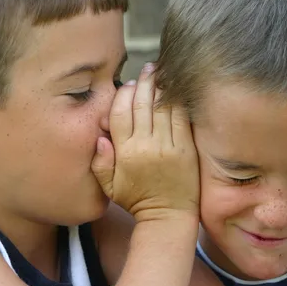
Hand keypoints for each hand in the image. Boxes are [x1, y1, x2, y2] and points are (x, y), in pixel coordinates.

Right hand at [91, 63, 199, 222]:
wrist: (169, 216)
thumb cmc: (137, 200)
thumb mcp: (110, 186)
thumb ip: (100, 162)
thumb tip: (100, 138)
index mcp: (126, 153)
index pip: (120, 114)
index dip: (123, 95)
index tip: (128, 85)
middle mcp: (146, 146)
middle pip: (142, 105)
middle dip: (143, 83)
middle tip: (146, 69)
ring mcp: (168, 146)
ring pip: (162, 107)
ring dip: (161, 86)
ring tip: (160, 72)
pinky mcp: (186, 148)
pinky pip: (180, 117)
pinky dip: (177, 100)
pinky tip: (175, 89)